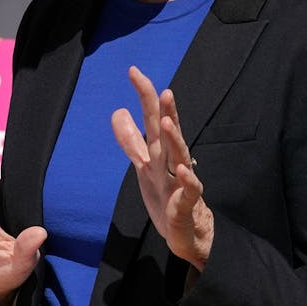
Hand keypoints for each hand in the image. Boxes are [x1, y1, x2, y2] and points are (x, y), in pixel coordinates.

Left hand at [111, 65, 213, 270]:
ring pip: (180, 158)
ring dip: (174, 140)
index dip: (145, 96)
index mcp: (161, 152)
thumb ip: (132, 141)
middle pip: (169, 133)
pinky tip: (183, 171)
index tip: (133, 70)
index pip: (153, 118)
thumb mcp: (144, 166)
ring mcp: (181, 183)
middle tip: (164, 90)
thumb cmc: (168, 197)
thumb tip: (118, 112)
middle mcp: (172, 163)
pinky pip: (188, 192)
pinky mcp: (185, 206)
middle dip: (167, 112)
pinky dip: (187, 181)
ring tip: (167, 122)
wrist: (188, 235)